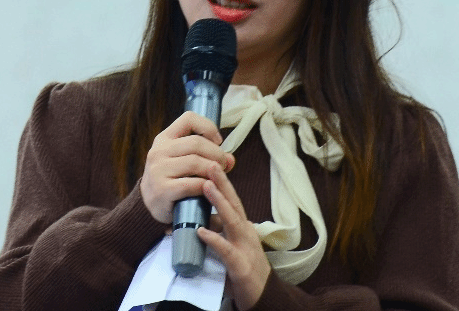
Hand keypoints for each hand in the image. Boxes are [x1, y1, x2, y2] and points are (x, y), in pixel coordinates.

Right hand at [139, 111, 235, 223]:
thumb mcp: (185, 161)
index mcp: (164, 139)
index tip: (218, 141)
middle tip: (224, 165)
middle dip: (216, 154)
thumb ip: (207, 156)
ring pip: (195, 162)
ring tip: (218, 177)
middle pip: (196, 143)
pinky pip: (191, 184)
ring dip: (213, 170)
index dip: (208, 127)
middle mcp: (158, 151)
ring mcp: (157, 170)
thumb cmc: (173, 178)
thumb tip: (231, 159)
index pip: (188, 119)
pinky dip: (205, 186)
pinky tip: (208, 189)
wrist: (151, 204)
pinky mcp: (161, 190)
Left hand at [198, 166, 270, 309]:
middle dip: (222, 183)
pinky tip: (202, 231)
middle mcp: (245, 232)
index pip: (232, 200)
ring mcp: (245, 247)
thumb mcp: (230, 245)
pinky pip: (226, 250)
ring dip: (219, 202)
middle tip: (210, 163)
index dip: (222, 182)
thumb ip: (218, 232)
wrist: (262, 296)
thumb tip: (196, 221)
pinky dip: (214, 239)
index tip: (210, 163)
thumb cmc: (244, 269)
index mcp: (242, 226)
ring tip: (206, 186)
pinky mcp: (241, 266)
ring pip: (232, 220)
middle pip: (234, 203)